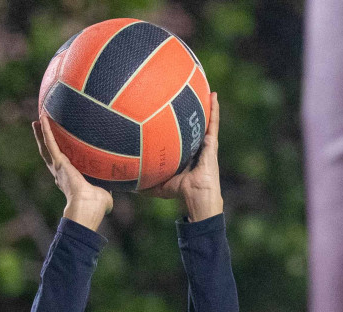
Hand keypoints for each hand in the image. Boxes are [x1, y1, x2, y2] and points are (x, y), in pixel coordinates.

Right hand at [33, 113, 112, 230]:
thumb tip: (118, 189)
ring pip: (48, 146)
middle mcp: (62, 172)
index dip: (60, 156)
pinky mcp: (59, 163)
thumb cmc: (96, 206)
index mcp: (71, 178)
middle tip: (42, 128)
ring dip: (43, 133)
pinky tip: (43, 119)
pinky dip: (46, 131)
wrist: (87, 207)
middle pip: (51, 153)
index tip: (59, 147)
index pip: (64, 164)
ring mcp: (59, 167)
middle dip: (46, 141)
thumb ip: (108, 188)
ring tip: (39, 119)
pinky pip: (50, 143)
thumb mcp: (105, 193)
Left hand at [143, 92, 222, 221]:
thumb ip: (145, 183)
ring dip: (206, 104)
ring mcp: (206, 143)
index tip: (169, 109)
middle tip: (186, 91)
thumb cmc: (180, 192)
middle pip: (194, 124)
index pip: (180, 134)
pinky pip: (213, 123)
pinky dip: (214, 109)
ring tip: (204, 86)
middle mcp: (196, 146)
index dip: (177, 123)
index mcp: (186, 153)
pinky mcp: (212, 143)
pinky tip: (213, 95)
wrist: (196, 195)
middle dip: (192, 109)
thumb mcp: (159, 185)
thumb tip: (127, 185)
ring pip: (206, 119)